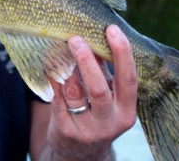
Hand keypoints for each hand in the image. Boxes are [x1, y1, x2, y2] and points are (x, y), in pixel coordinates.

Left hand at [43, 25, 137, 159]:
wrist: (81, 154)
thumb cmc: (97, 114)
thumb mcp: (108, 96)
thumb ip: (105, 71)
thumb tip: (95, 36)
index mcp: (126, 111)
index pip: (128, 79)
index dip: (122, 54)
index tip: (112, 30)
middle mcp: (109, 122)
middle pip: (98, 89)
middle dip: (86, 62)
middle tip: (75, 39)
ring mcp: (87, 130)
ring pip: (74, 93)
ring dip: (65, 68)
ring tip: (59, 48)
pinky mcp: (66, 132)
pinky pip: (57, 101)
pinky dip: (53, 80)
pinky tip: (50, 66)